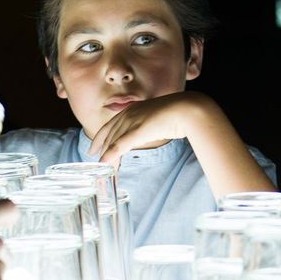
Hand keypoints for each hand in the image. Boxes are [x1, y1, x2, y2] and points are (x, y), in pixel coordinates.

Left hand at [89, 91, 207, 167]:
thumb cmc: (176, 114)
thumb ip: (145, 126)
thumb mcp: (154, 119)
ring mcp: (132, 121)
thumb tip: (143, 135)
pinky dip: (111, 155)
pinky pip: (119, 145)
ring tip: (106, 170)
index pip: (109, 126)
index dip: (99, 139)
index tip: (93, 150)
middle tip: (98, 166)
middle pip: (109, 136)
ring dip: (108, 157)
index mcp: (131, 110)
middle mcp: (128, 114)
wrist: (187, 109)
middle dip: (102, 152)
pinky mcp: (138, 130)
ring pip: (113, 142)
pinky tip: (106, 164)